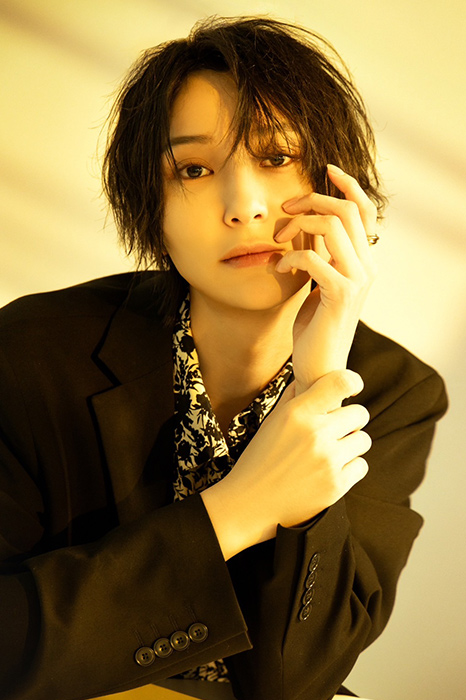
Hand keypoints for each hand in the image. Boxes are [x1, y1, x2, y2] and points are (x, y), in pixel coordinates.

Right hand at [201, 369, 370, 558]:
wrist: (250, 502)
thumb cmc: (259, 458)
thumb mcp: (271, 422)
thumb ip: (292, 397)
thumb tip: (309, 379)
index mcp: (297, 414)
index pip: (341, 383)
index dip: (352, 382)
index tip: (352, 389)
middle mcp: (315, 434)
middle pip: (360, 414)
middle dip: (351, 420)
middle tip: (338, 429)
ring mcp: (328, 460)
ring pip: (364, 440)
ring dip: (352, 445)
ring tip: (332, 451)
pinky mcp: (336, 485)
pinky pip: (361, 466)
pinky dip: (350, 467)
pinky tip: (331, 470)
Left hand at [275, 165, 377, 395]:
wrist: (319, 365)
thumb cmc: (315, 326)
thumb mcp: (319, 281)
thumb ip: (320, 253)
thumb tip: (308, 223)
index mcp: (364, 260)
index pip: (365, 211)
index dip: (348, 185)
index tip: (325, 170)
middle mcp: (367, 267)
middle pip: (347, 210)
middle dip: (312, 200)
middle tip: (286, 210)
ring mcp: (357, 280)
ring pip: (331, 226)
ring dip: (298, 226)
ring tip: (280, 240)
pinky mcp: (340, 295)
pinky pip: (312, 258)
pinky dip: (290, 257)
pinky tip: (279, 268)